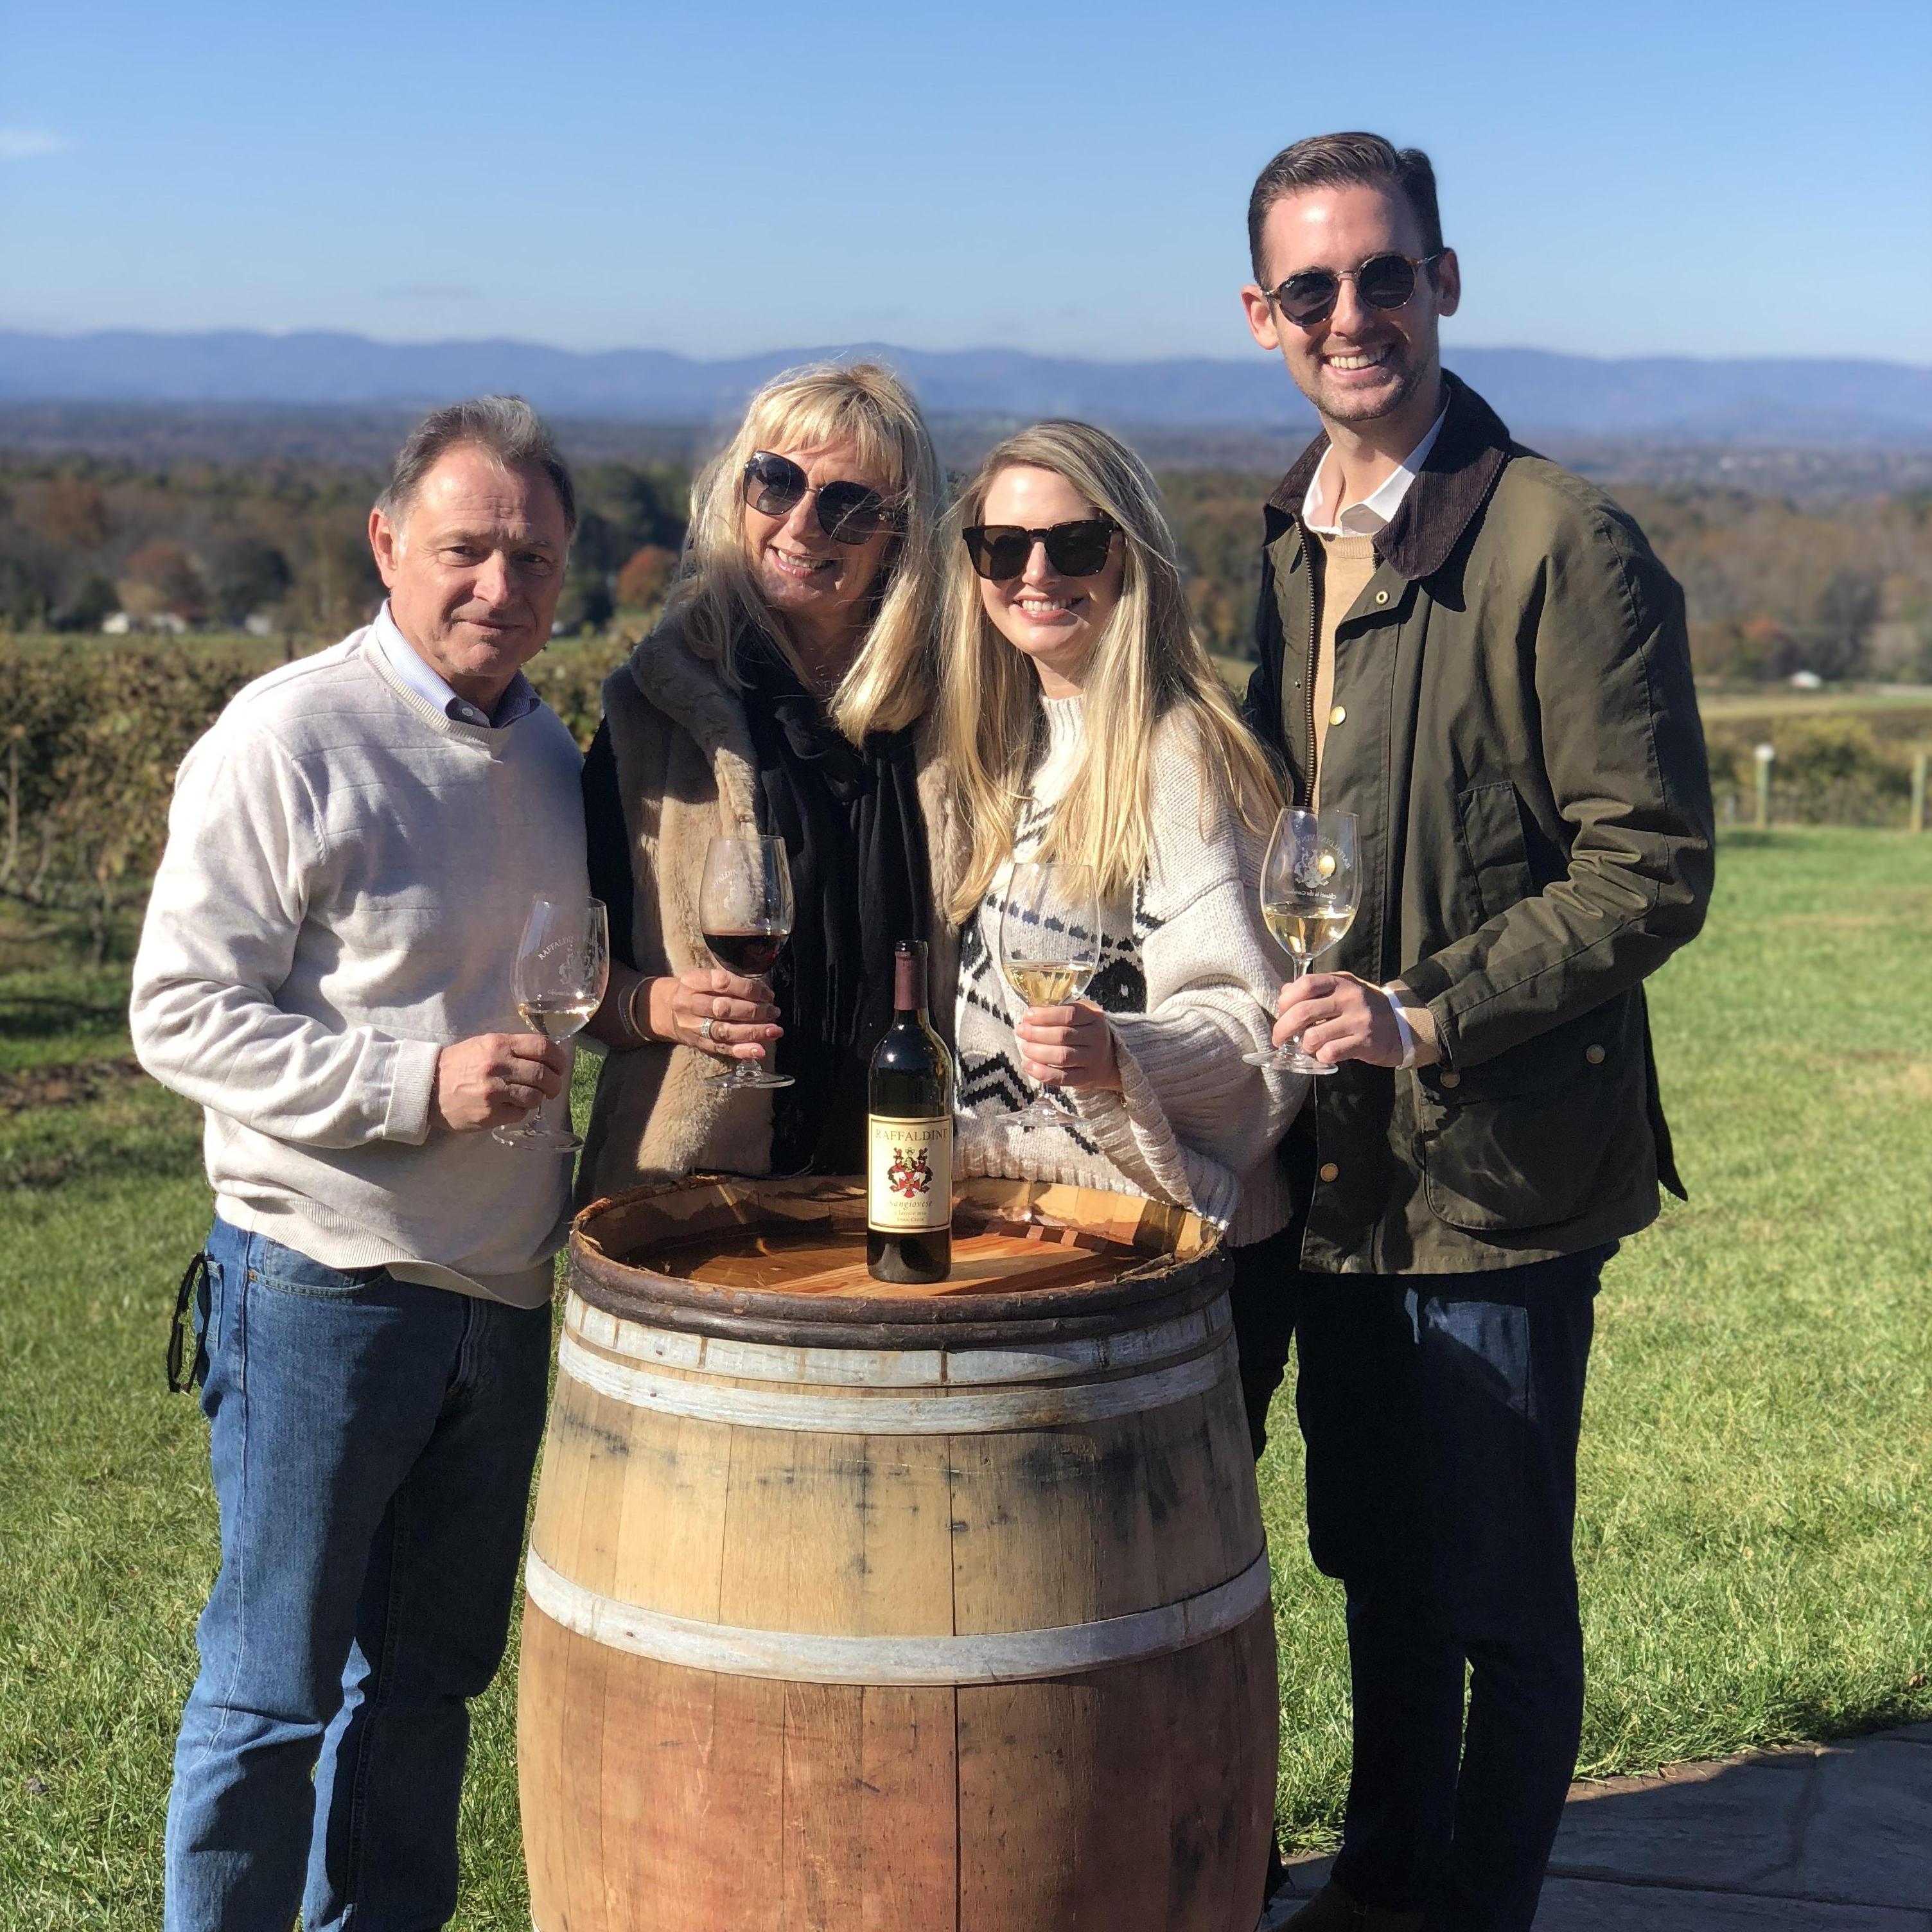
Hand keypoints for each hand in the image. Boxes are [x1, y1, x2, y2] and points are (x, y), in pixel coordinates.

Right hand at [432, 1032, 569, 1131]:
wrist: (427, 1087)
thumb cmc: (458, 1064)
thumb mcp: (483, 1045)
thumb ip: (512, 1048)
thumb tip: (545, 1056)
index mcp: (498, 1044)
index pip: (542, 1047)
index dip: (558, 1058)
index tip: (559, 1066)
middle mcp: (497, 1066)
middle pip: (543, 1075)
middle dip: (555, 1083)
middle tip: (553, 1087)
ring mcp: (494, 1091)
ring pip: (535, 1097)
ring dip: (539, 1098)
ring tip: (532, 1097)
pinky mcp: (489, 1113)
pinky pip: (519, 1113)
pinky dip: (521, 1111)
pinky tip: (512, 1106)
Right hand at [650, 968, 782, 1062]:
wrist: (664, 1009)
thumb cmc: (693, 990)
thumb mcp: (703, 977)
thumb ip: (728, 982)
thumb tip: (764, 993)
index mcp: (693, 981)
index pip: (722, 983)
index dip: (748, 989)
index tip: (767, 993)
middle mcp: (690, 1004)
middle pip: (724, 1008)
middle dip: (754, 1010)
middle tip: (774, 1011)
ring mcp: (693, 1026)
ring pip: (724, 1030)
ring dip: (753, 1031)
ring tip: (774, 1030)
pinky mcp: (698, 1043)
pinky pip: (721, 1048)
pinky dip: (742, 1050)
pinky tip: (759, 1050)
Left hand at [1015, 1001, 1120, 1092]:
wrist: (1109, 1059)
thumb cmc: (1084, 1032)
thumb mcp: (1080, 1016)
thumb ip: (1058, 1013)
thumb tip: (1029, 1017)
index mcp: (1094, 1017)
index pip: (1069, 1014)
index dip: (1046, 1015)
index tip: (1028, 1015)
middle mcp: (1097, 1038)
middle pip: (1063, 1035)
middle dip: (1037, 1033)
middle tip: (1021, 1031)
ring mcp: (1093, 1060)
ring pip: (1062, 1056)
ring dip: (1038, 1052)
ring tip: (1025, 1048)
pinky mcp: (1087, 1078)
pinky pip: (1063, 1078)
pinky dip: (1043, 1073)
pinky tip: (1028, 1066)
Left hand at [1272, 972, 1423, 1068]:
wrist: (1403, 1024)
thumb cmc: (1364, 1007)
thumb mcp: (1343, 988)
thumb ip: (1315, 988)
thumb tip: (1284, 992)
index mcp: (1340, 982)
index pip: (1305, 984)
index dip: (1286, 999)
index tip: (1281, 1012)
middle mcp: (1348, 998)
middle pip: (1303, 1012)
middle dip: (1283, 1028)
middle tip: (1278, 1038)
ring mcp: (1357, 1021)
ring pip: (1313, 1037)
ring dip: (1303, 1046)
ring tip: (1307, 1047)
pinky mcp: (1364, 1043)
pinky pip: (1330, 1053)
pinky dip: (1321, 1057)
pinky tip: (1325, 1055)